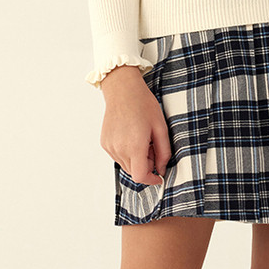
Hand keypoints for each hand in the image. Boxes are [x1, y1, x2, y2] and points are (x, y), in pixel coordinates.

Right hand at [99, 64, 171, 185]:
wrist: (123, 89)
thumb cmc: (143, 104)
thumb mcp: (160, 127)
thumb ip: (164, 152)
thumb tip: (162, 168)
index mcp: (134, 146)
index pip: (140, 177)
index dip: (151, 179)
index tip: (159, 175)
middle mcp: (119, 149)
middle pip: (134, 172)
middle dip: (146, 165)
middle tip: (152, 147)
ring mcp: (110, 146)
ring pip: (125, 165)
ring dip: (136, 159)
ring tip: (142, 139)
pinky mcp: (105, 142)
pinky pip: (118, 156)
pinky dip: (126, 152)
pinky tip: (131, 136)